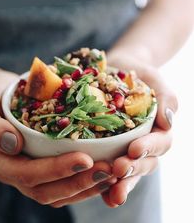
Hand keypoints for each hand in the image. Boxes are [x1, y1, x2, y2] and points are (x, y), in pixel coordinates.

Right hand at [0, 70, 116, 205]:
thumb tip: (11, 144)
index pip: (28, 173)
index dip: (57, 170)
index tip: (85, 159)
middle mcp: (12, 172)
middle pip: (47, 190)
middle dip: (79, 182)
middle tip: (108, 169)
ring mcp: (28, 172)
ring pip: (58, 192)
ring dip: (87, 186)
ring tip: (114, 172)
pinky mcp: (42, 166)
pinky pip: (64, 182)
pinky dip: (85, 181)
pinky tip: (106, 169)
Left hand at [101, 62, 177, 207]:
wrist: (117, 70)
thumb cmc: (139, 75)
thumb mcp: (154, 78)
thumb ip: (166, 97)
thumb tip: (168, 122)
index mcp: (159, 130)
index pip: (159, 143)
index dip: (148, 148)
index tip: (134, 149)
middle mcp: (145, 145)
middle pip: (145, 164)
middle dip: (133, 169)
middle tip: (118, 168)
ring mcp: (126, 151)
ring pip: (128, 173)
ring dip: (120, 184)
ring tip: (110, 193)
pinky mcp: (107, 152)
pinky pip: (107, 172)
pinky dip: (103, 185)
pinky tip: (95, 191)